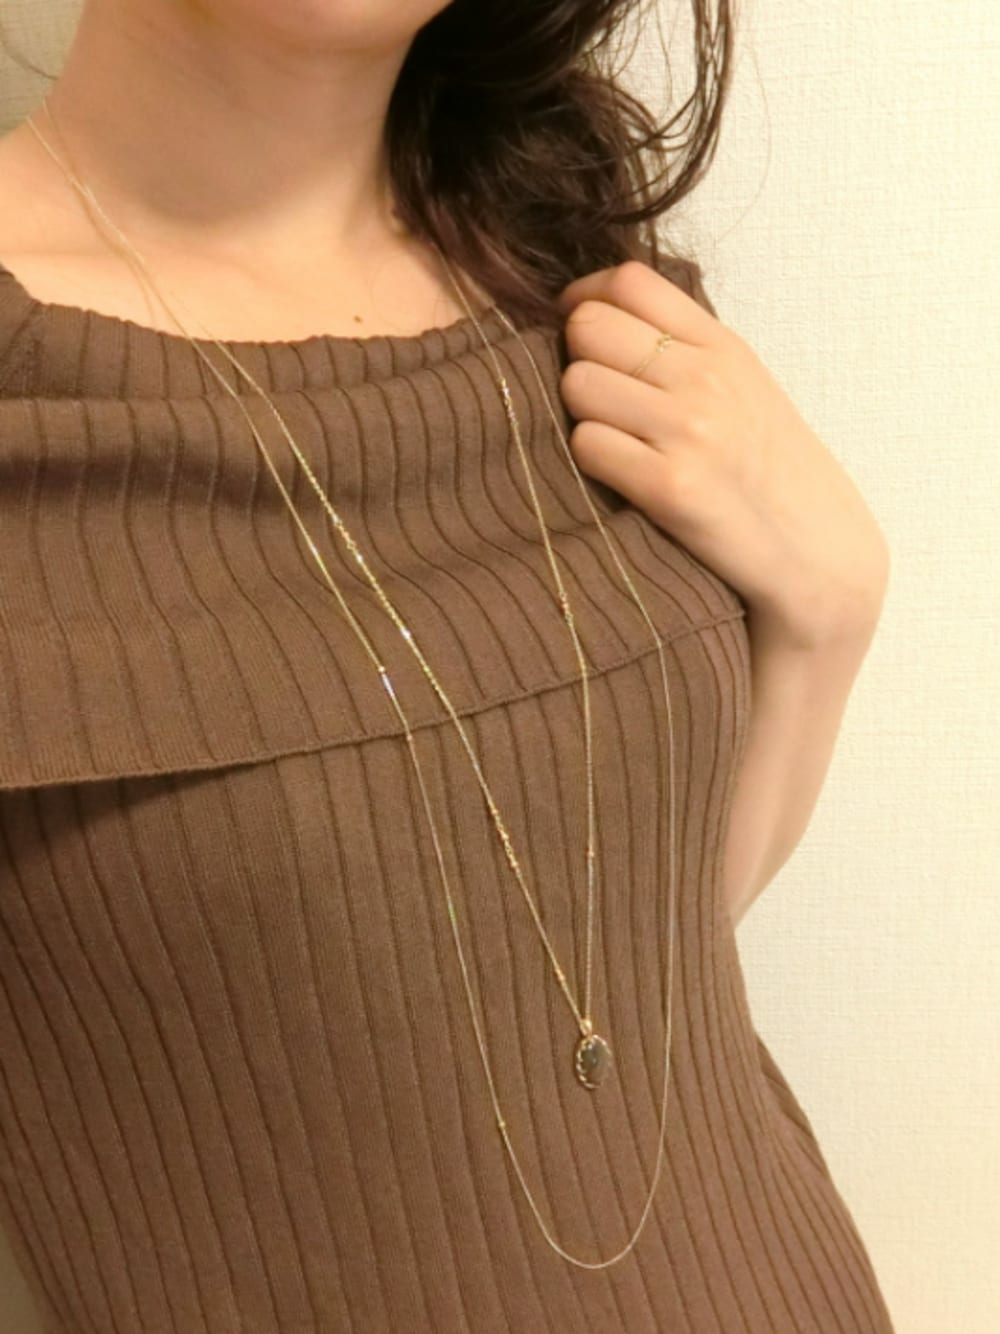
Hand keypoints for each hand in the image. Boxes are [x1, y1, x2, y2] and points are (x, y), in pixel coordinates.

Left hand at [554, 260, 889, 650]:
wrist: (818, 555)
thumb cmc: (768, 473)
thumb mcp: (743, 388)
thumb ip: (683, 348)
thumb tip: (597, 312)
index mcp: (723, 346)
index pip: (629, 282)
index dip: (585, 299)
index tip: (579, 329)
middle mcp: (706, 378)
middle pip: (589, 327)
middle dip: (577, 358)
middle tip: (600, 399)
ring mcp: (689, 430)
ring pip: (577, 384)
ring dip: (582, 414)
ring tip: (615, 440)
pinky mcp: (670, 487)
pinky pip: (587, 445)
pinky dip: (590, 461)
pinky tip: (621, 477)